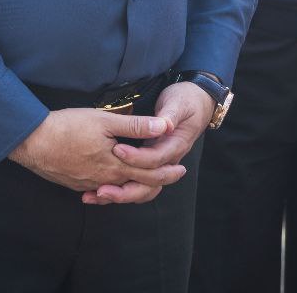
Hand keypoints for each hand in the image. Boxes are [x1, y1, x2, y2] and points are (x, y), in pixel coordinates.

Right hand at [9, 107, 184, 202]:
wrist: (34, 142)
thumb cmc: (69, 127)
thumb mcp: (104, 120)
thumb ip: (135, 126)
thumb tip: (163, 126)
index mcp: (115, 165)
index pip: (149, 173)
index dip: (167, 170)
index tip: (180, 167)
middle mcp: (105, 180)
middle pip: (137, 186)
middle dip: (158, 180)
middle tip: (172, 175)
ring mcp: (89, 184)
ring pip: (119, 191)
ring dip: (136, 186)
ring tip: (146, 179)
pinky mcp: (77, 184)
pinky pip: (101, 191)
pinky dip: (114, 190)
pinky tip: (113, 185)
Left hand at [82, 81, 214, 205]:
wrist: (197, 103)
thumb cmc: (186, 100)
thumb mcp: (178, 103)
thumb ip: (170, 114)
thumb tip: (165, 125)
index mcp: (176, 145)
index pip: (155, 159)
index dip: (137, 157)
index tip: (117, 149)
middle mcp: (168, 160)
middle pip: (149, 184)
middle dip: (125, 190)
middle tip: (101, 189)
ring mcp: (160, 163)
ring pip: (143, 189)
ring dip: (121, 195)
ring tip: (98, 195)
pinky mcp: (151, 163)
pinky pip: (138, 183)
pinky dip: (121, 190)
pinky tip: (100, 191)